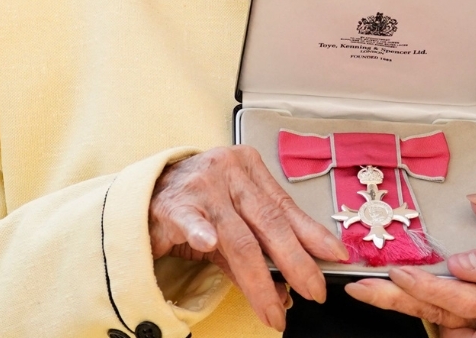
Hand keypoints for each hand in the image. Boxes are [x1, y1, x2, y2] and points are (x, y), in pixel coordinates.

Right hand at [148, 144, 349, 331]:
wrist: (141, 194)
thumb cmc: (191, 205)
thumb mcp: (229, 224)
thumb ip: (256, 253)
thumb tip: (286, 290)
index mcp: (248, 169)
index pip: (286, 207)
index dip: (313, 234)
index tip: (334, 256)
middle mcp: (229, 172)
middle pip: (269, 222)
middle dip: (295, 263)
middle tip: (312, 290)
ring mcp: (202, 186)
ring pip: (239, 236)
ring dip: (258, 280)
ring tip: (273, 306)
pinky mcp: (174, 204)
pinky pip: (191, 220)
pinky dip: (201, 233)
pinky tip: (208, 243)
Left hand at [368, 214, 475, 337]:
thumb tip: (457, 260)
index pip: (463, 322)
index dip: (421, 299)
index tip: (388, 276)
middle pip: (461, 336)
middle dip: (414, 310)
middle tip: (370, 290)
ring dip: (441, 322)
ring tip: (400, 294)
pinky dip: (475, 327)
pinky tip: (451, 314)